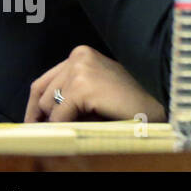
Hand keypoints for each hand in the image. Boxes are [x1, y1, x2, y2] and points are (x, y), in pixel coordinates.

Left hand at [25, 45, 165, 123]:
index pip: (42, 83)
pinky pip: (59, 117)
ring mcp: (80, 69)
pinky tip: (88, 127)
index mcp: (82, 54)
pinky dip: (68, 128)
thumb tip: (38, 117)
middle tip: (53, 136)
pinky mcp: (83, 86)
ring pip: (48, 107)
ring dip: (62, 122)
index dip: (34, 108)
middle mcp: (78, 56)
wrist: (158, 105)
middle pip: (42, 95)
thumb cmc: (130, 103)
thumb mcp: (95, 91)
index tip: (32, 126)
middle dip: (45, 118)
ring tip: (84, 127)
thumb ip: (69, 93)